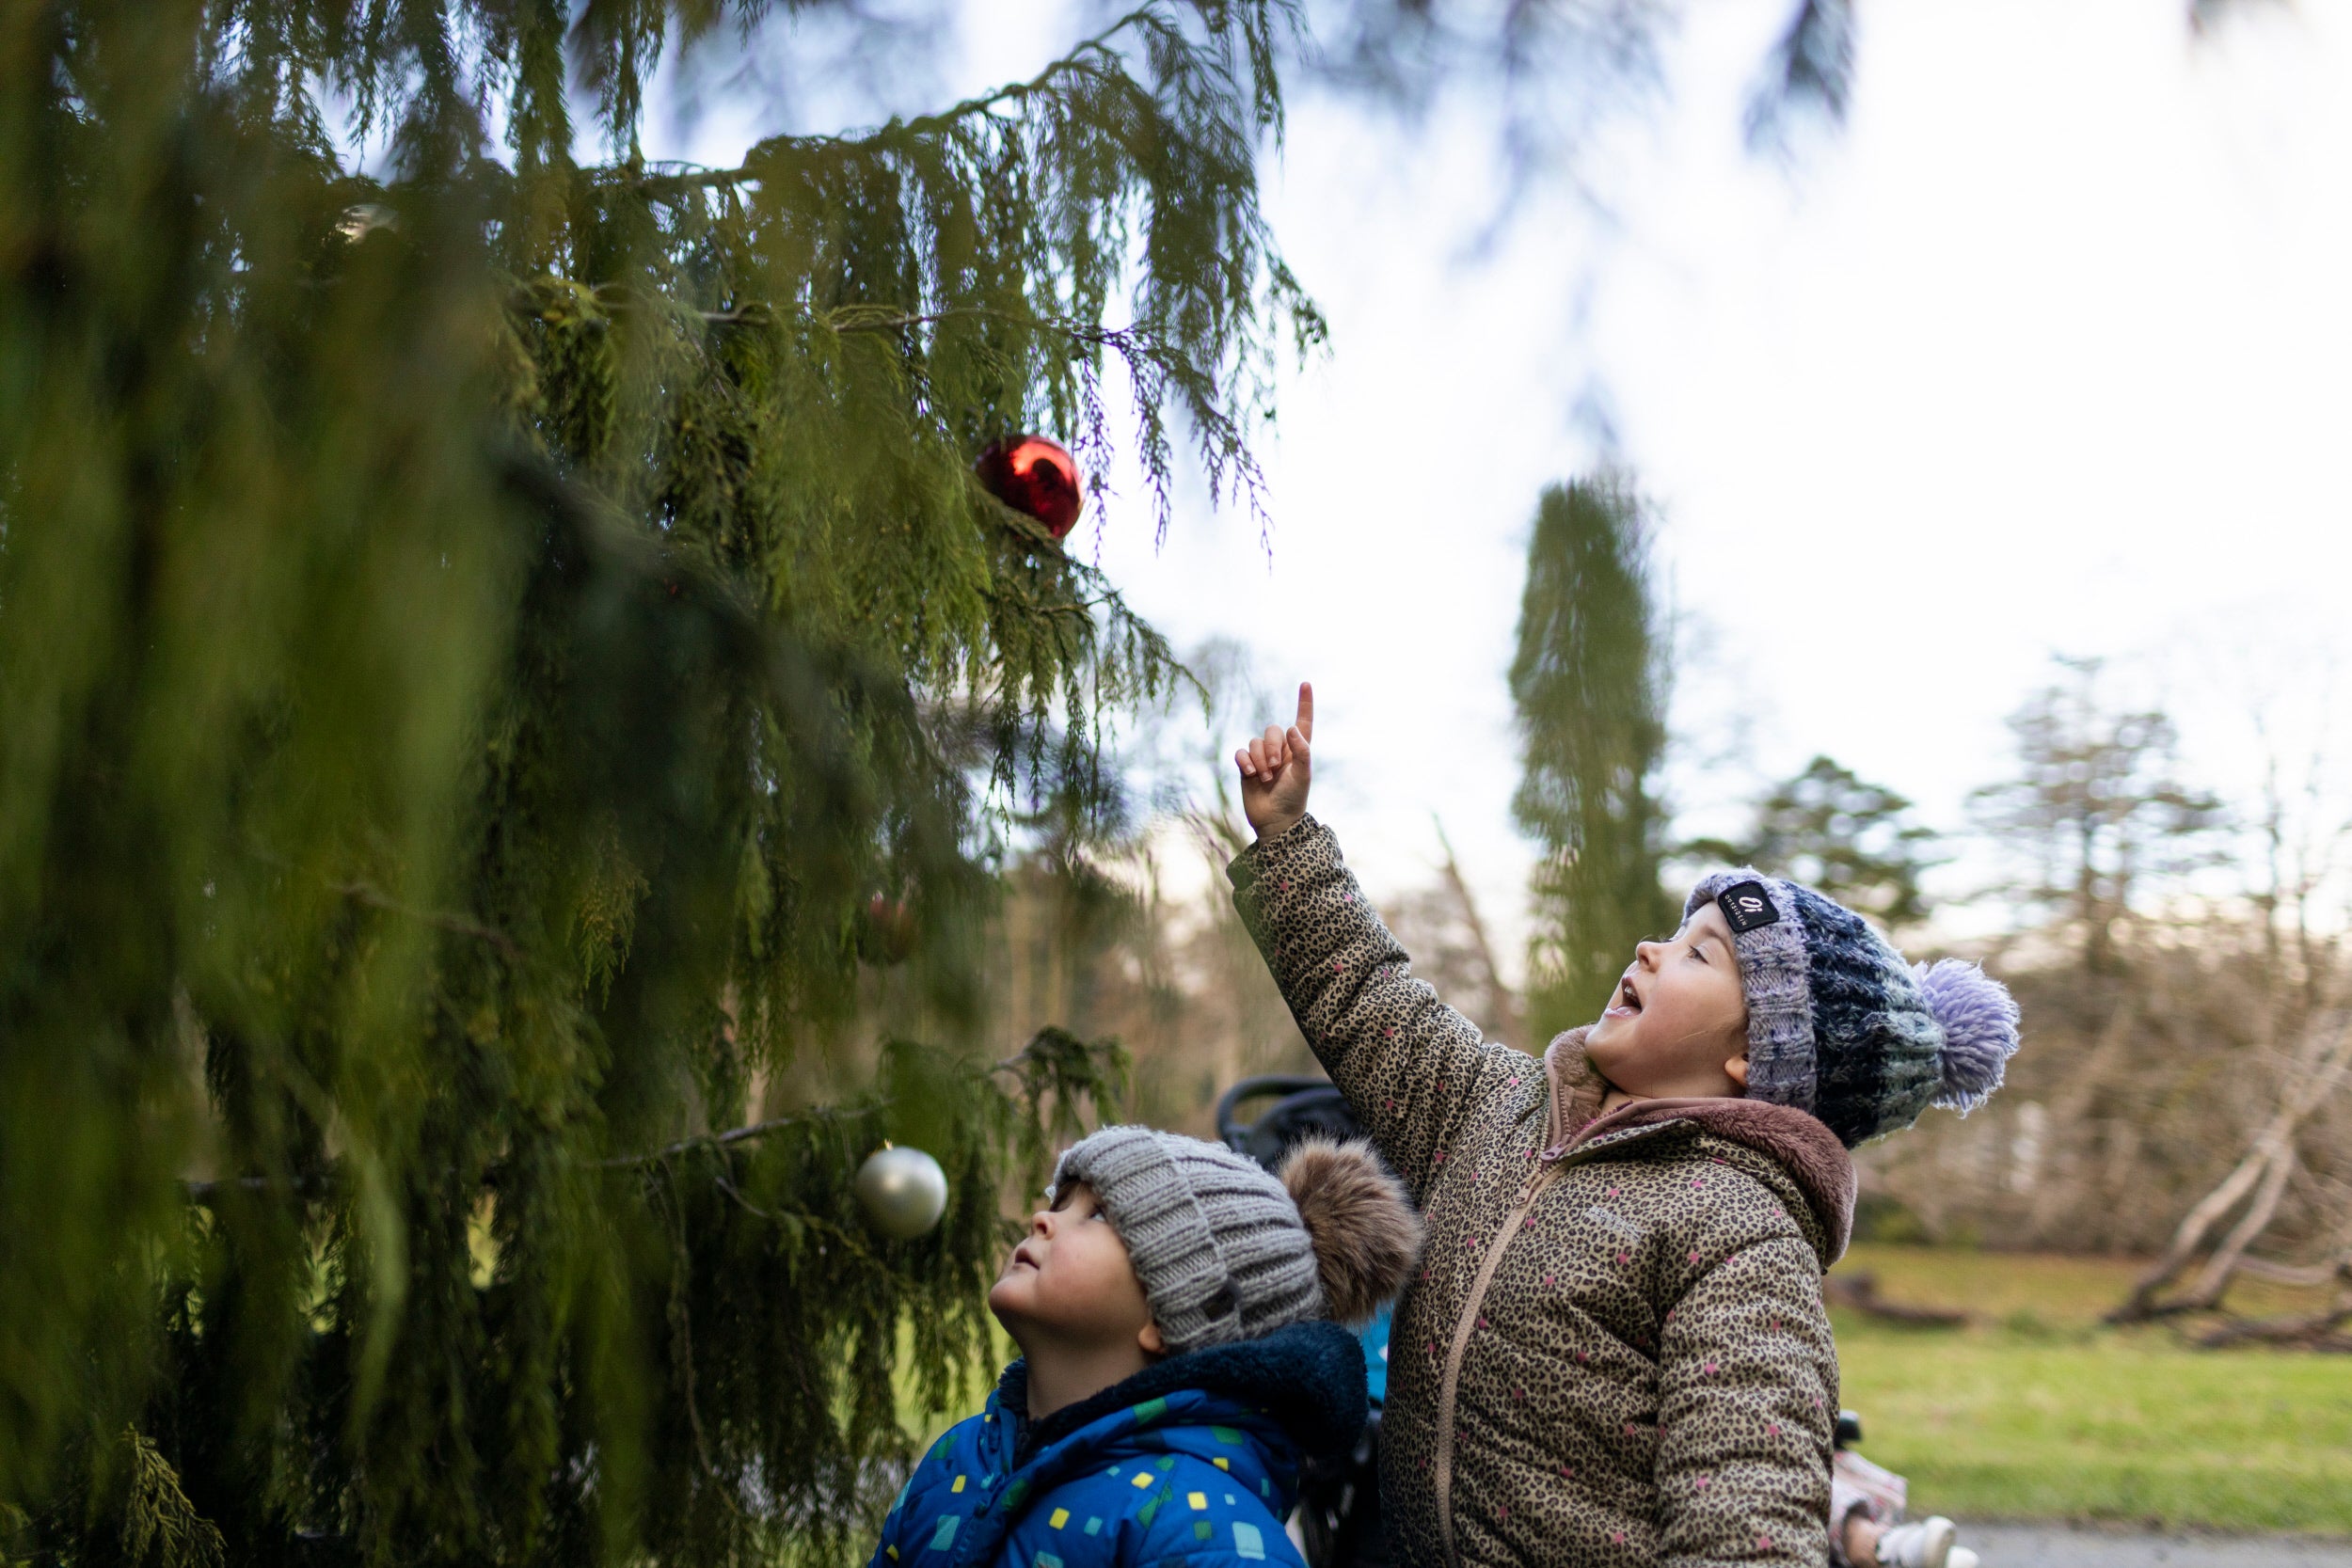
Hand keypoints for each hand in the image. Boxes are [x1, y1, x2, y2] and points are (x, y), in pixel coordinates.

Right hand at [1234, 681, 1313, 839]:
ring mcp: (1262, 758)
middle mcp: (1280, 750)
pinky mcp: (1246, 766)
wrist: (1274, 821)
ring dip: (1260, 759)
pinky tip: (1250, 774)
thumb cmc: (1293, 798)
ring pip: (1255, 742)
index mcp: (1298, 749)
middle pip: (1272, 730)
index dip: (1304, 703)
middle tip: (1276, 768)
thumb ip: (1301, 750)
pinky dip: (1245, 761)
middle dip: (1272, 746)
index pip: (1302, 721)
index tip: (1306, 683)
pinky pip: (1241, 752)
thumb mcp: (1303, 775)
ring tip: (1265, 777)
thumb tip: (1292, 728)